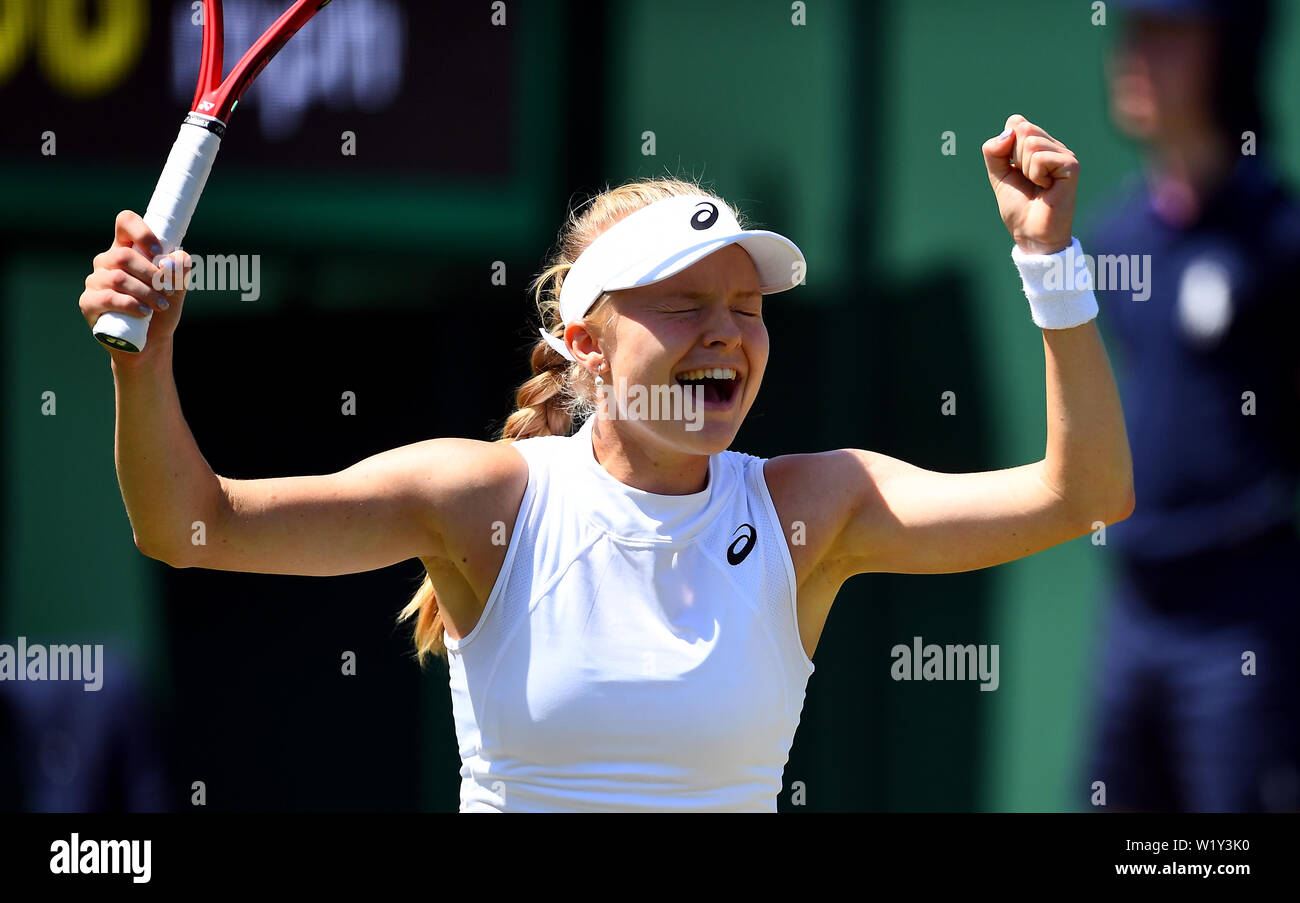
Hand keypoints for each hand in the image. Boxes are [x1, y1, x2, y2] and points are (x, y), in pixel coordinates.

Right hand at [79, 210, 190, 359]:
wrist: (151, 342)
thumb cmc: (161, 309)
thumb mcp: (177, 288)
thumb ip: (180, 270)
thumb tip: (177, 258)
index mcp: (126, 249)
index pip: (125, 222)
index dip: (141, 232)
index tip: (159, 252)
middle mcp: (107, 262)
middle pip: (123, 255)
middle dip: (151, 274)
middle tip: (167, 290)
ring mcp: (95, 282)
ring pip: (117, 277)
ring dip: (145, 292)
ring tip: (160, 305)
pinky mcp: (89, 302)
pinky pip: (107, 298)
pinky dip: (130, 305)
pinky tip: (144, 313)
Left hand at [982, 114, 1078, 254]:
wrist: (1031, 233)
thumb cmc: (1019, 206)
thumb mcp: (999, 175)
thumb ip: (994, 151)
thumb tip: (1009, 131)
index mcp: (1039, 145)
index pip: (1016, 122)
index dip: (1006, 147)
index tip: (1014, 171)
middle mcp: (1053, 146)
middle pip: (1023, 129)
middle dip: (1014, 158)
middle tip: (1026, 179)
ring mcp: (1064, 154)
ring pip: (1031, 142)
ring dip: (1025, 169)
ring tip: (1037, 185)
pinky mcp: (1071, 165)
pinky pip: (1040, 158)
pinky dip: (1035, 175)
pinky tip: (1046, 188)